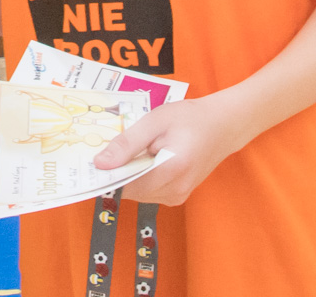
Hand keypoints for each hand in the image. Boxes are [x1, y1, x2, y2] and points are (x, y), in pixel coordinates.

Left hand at [91, 98, 247, 206]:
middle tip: (116, 147)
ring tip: (138, 149)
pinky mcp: (178, 196)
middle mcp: (175, 190)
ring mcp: (178, 196)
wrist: (222, 126)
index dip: (108, 173)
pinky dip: (142, 177)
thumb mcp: (155, 121)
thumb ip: (127, 143)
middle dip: (119, 171)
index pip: (126, 184)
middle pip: (130, 190)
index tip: (93, 160)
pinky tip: (147, 157)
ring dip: (131, 174)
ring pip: (138, 192)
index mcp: (171, 169)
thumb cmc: (190, 118)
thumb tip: (100, 163)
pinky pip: (149, 191)